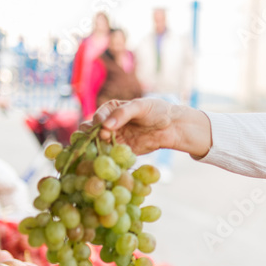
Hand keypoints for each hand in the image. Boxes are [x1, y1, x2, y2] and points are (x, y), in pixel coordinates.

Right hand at [82, 98, 211, 156]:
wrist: (172, 127)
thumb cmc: (156, 111)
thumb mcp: (140, 106)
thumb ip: (122, 114)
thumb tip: (106, 125)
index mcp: (111, 110)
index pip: (98, 116)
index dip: (98, 122)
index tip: (104, 128)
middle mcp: (110, 124)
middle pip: (93, 131)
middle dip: (93, 135)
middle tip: (103, 138)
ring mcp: (115, 138)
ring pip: (99, 144)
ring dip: (98, 148)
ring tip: (104, 149)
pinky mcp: (123, 151)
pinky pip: (111, 155)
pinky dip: (108, 157)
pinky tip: (110, 159)